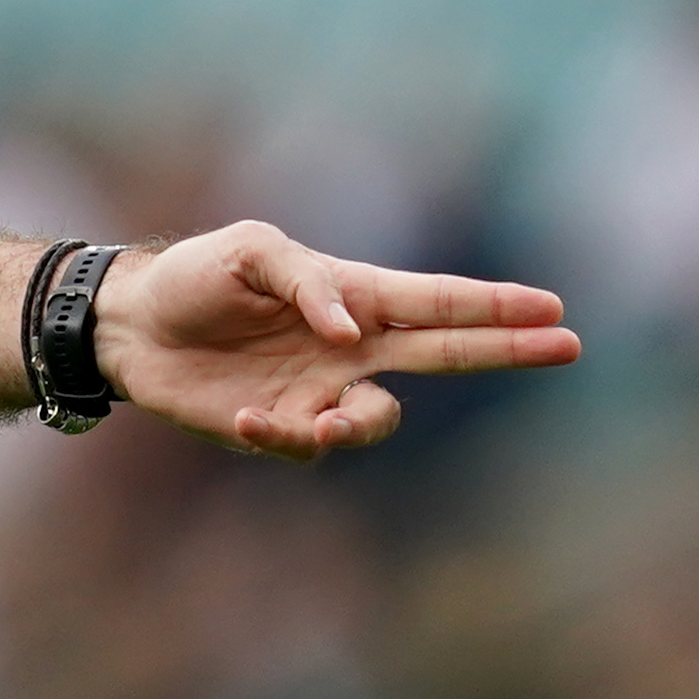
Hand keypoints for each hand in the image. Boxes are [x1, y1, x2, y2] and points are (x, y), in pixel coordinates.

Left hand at [96, 222, 579, 459]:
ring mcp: (322, 390)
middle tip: (566, 345)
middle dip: (507, 347)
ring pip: (378, 421)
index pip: (438, 300)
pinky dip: (284, 438)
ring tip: (319, 425)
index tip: (554, 308)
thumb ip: (306, 281)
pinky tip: (246, 418)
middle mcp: (352, 347)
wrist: (132, 327)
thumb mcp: (248, 252)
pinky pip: (309, 447)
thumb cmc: (195, 277)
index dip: (496, 305)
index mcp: (354, 295)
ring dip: (357, 427)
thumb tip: (351, 328)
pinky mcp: (283, 428)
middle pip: (447, 352)